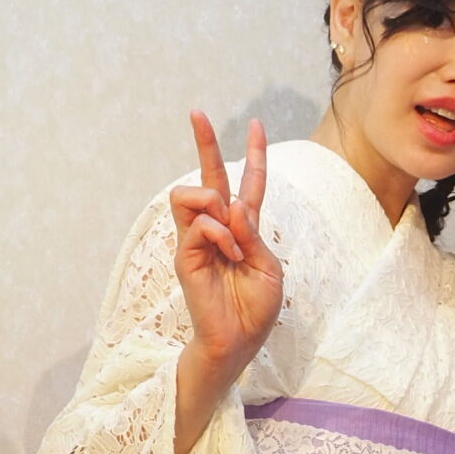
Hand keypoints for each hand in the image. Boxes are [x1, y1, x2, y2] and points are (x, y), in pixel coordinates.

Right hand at [170, 113, 282, 453]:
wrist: (237, 341)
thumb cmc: (256, 310)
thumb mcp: (268, 267)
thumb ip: (253, 233)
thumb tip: (231, 204)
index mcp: (245, 229)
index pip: (249, 184)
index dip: (254, 155)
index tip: (255, 124)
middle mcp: (219, 228)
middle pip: (210, 176)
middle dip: (204, 142)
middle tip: (197, 112)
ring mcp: (199, 240)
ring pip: (193, 194)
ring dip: (215, 204)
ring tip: (231, 234)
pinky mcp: (186, 255)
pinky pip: (199, 224)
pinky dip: (218, 233)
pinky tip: (227, 252)